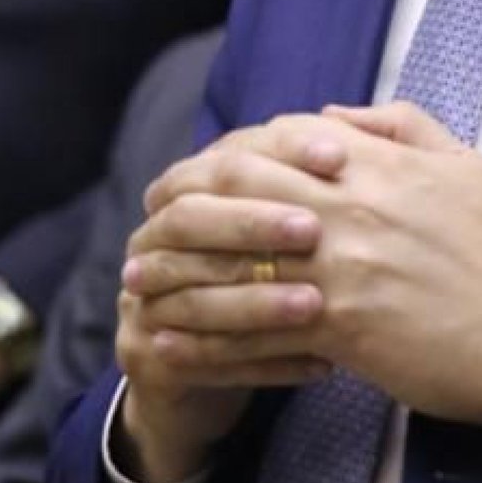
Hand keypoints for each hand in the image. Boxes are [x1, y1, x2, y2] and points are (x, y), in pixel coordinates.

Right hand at [116, 116, 334, 482]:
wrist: (211, 367)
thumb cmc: (269, 271)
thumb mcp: (285, 212)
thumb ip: (310, 167)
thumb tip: (340, 115)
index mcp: (185, 190)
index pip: (224, 155)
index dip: (281, 151)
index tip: (338, 158)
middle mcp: (153, 239)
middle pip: (190, 218)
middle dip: (251, 221)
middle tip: (313, 230)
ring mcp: (141, 301)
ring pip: (195, 296)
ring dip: (258, 301)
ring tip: (316, 305)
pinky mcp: (146, 359)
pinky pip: (203, 361)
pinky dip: (264, 362)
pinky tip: (319, 362)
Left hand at [124, 102, 481, 432]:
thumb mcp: (466, 162)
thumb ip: (400, 126)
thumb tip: (332, 113)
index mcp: (378, 162)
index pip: (279, 135)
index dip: (228, 150)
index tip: (199, 170)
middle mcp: (347, 205)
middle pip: (238, 184)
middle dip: (181, 198)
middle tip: (149, 217)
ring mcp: (338, 265)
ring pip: (232, 252)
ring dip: (176, 265)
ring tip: (139, 278)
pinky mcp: (337, 325)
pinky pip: (251, 321)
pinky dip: (204, 326)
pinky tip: (174, 337)